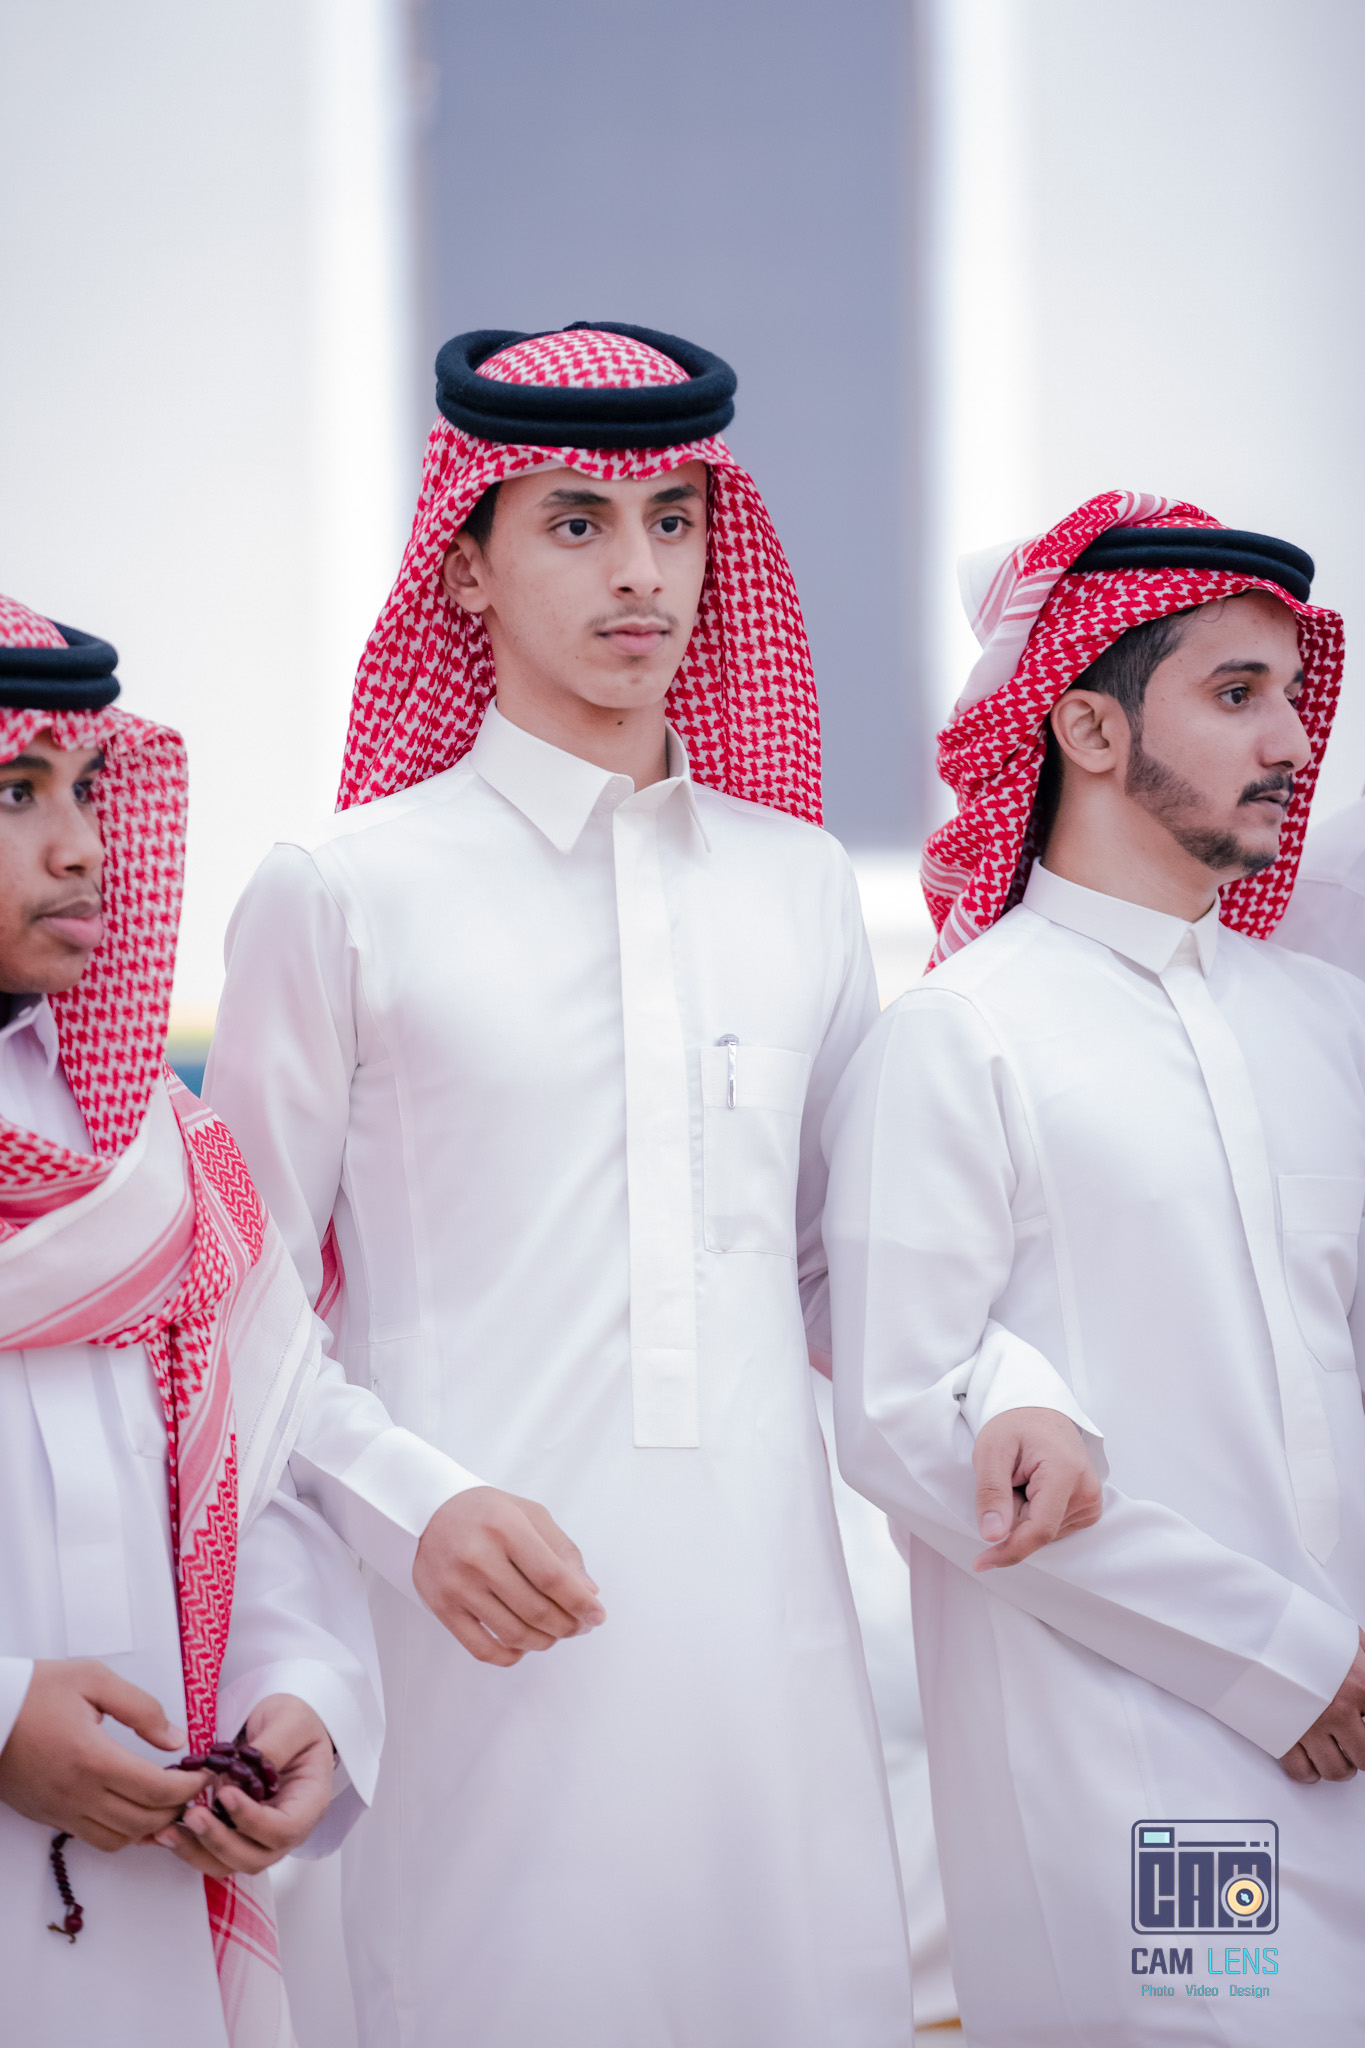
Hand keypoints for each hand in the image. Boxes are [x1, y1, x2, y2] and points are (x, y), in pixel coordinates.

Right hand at [0, 1659, 207, 1850]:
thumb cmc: (36, 1691)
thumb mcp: (94, 1680)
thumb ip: (141, 1708)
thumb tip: (175, 1739)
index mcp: (92, 1758)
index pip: (156, 1790)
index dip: (190, 1787)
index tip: (206, 1775)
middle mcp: (77, 1794)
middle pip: (144, 1821)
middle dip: (179, 1808)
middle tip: (195, 1789)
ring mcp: (62, 1811)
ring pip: (121, 1839)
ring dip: (152, 1827)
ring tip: (171, 1803)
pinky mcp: (50, 1817)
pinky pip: (95, 1839)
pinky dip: (124, 1834)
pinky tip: (137, 1813)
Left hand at [154, 1693, 334, 1875]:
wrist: (284, 1725)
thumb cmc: (296, 1722)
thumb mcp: (291, 1721)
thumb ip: (273, 1744)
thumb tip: (242, 1772)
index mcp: (310, 1802)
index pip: (286, 1828)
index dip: (254, 1820)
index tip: (225, 1794)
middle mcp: (287, 1828)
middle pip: (255, 1856)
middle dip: (220, 1840)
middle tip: (193, 1814)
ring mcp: (260, 1837)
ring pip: (229, 1863)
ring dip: (198, 1850)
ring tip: (169, 1829)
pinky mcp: (235, 1834)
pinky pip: (212, 1854)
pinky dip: (188, 1847)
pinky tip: (165, 1831)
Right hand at [413, 1487, 605, 1667]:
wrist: (429, 1512)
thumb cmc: (487, 1512)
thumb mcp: (530, 1514)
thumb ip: (562, 1550)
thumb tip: (589, 1591)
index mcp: (505, 1528)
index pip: (552, 1578)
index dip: (580, 1602)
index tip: (597, 1616)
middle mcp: (478, 1558)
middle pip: (535, 1610)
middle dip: (567, 1626)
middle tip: (580, 1626)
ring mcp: (457, 1586)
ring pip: (513, 1634)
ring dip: (544, 1642)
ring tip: (555, 1633)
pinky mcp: (442, 1607)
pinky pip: (481, 1649)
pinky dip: (510, 1656)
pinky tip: (524, 1645)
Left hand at [971, 1407, 1101, 1570]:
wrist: (1040, 1414)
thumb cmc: (1015, 1426)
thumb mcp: (991, 1450)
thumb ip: (991, 1492)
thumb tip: (993, 1535)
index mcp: (1065, 1473)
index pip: (1038, 1530)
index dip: (1009, 1550)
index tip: (981, 1562)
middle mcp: (1086, 1491)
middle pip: (1038, 1532)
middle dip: (1012, 1516)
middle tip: (1008, 1478)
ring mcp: (1091, 1501)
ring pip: (1044, 1532)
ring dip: (1023, 1514)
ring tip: (1023, 1478)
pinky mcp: (1088, 1508)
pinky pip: (1052, 1527)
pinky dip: (1035, 1514)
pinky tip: (1034, 1488)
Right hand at [1280, 1633, 1364, 1782]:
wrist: (1251, 1623)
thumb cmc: (1296, 1625)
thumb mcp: (1344, 1635)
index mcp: (1360, 1685)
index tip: (1364, 1724)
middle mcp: (1337, 1711)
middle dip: (1362, 1753)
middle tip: (1356, 1743)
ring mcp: (1309, 1725)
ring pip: (1336, 1771)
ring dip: (1340, 1765)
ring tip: (1336, 1752)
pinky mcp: (1281, 1734)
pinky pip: (1302, 1772)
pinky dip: (1310, 1771)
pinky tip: (1312, 1757)